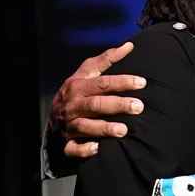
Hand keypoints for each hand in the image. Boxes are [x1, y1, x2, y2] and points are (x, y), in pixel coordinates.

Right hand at [48, 43, 146, 159]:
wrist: (52, 115)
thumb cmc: (76, 91)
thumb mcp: (86, 73)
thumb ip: (106, 60)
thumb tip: (129, 46)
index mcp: (78, 87)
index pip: (102, 83)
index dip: (122, 82)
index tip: (142, 82)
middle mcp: (73, 106)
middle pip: (96, 104)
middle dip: (117, 105)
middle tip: (139, 107)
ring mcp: (69, 125)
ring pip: (85, 127)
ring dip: (104, 128)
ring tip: (124, 130)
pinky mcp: (67, 142)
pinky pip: (73, 148)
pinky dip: (83, 149)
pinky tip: (97, 148)